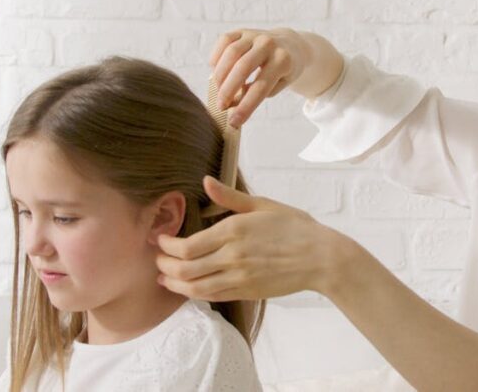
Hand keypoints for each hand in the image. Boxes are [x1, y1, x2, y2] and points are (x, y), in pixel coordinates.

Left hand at [156, 176, 352, 300]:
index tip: (160, 239)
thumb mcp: (263, 205)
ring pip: (194, 287)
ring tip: (164, 277)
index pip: (185, 246)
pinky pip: (212, 296)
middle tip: (157, 259)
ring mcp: (238, 277)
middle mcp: (232, 257)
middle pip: (184, 268)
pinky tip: (187, 287)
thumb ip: (229, 197)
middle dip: (164, 265)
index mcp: (233, 231)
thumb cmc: (295, 227)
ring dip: (174, 283)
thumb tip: (205, 181)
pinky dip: (193, 293)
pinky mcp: (246, 291)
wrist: (320, 258)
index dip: (166, 245)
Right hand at [209, 27, 342, 126]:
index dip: (246, 106)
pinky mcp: (242, 31)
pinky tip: (216, 71)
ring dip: (220, 75)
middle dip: (228, 90)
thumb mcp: (279, 84)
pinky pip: (224, 41)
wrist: (291, 45)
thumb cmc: (283, 70)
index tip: (234, 122)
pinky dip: (217, 57)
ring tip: (218, 90)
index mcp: (283, 60)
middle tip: (221, 106)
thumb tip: (233, 103)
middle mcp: (269, 44)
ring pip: (231, 53)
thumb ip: (258, 93)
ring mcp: (255, 35)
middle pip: (243, 68)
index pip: (261, 87)